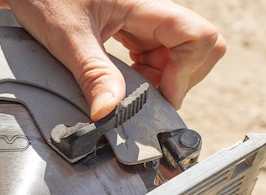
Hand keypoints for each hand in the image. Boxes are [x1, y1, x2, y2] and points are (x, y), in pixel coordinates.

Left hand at [5, 0, 226, 119]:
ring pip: (176, 55)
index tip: (160, 97)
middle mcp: (149, 11)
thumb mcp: (67, 38)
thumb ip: (93, 74)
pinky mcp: (131, 30)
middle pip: (196, 46)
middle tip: (147, 98)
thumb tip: (108, 113)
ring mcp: (142, 21)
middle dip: (179, 78)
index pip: (198, 36)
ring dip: (161, 80)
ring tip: (128, 91)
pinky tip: (124, 82)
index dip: (187, 72)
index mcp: (143, 4)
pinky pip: (156, 55)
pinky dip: (148, 75)